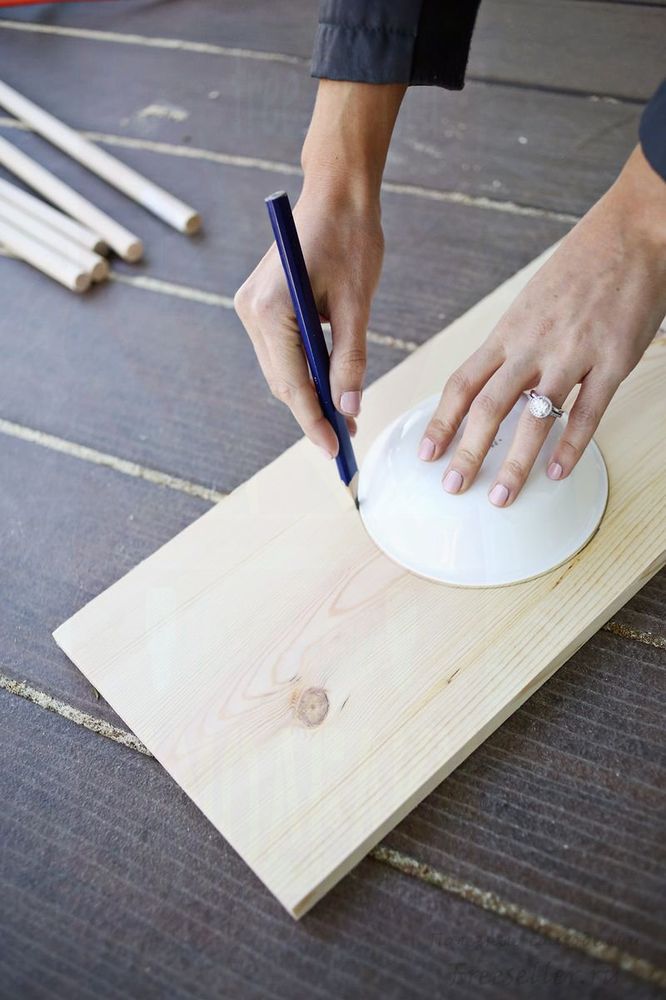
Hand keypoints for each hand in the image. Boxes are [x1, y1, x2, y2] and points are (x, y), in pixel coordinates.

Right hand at [235, 189, 382, 456]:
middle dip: (312, 413)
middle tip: (346, 439)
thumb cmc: (351, 238)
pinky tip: (330, 385)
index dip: (314, 421)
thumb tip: (348, 408)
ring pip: (280, 370)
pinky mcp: (259, 305)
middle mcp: (250, 311)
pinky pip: (281, 352)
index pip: (292, 383)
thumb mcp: (357, 304)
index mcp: (270, 309)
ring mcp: (251, 308)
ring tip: (344, 418)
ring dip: (309, 394)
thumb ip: (351, 359)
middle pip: (282, 381)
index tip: (336, 449)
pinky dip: (305, 371)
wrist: (336, 192)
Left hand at [418, 145, 665, 505]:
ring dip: (514, 463)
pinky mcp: (613, 361)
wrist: (632, 232)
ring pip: (534, 417)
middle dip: (466, 452)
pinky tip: (557, 472)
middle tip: (452, 486)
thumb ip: (511, 346)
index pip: (462, 384)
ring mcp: (573, 355)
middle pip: (489, 407)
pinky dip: (571, 447)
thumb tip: (491, 385)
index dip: (441, 422)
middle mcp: (532, 346)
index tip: (425, 453)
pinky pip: (588, 413)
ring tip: (500, 496)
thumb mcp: (530, 304)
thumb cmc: (580, 266)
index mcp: (508, 332)